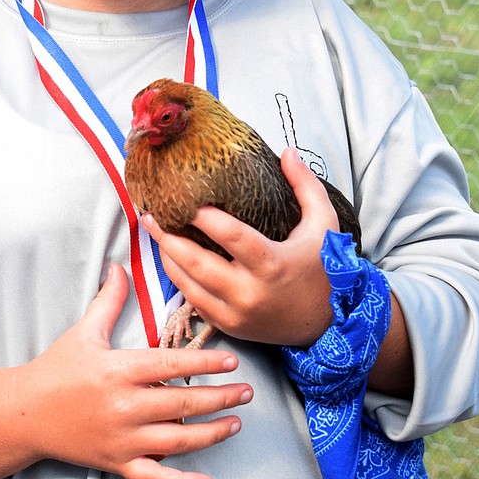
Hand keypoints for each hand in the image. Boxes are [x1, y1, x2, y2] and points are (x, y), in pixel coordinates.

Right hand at [21, 263, 252, 478]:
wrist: (24, 414)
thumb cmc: (56, 369)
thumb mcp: (83, 332)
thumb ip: (108, 301)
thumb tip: (120, 265)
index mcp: (118, 371)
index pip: (171, 366)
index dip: (204, 364)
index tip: (232, 362)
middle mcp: (123, 406)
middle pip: (182, 404)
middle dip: (220, 399)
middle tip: (247, 393)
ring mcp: (122, 439)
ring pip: (177, 441)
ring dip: (211, 434)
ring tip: (235, 423)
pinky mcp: (117, 463)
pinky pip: (155, 477)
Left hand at [142, 148, 335, 347]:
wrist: (328, 324)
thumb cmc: (324, 269)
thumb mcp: (324, 225)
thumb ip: (306, 186)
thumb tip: (288, 152)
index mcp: (272, 265)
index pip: (231, 237)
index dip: (206, 218)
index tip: (188, 200)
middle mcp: (250, 293)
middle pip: (197, 263)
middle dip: (168, 237)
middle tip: (150, 214)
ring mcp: (236, 314)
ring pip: (187, 284)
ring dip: (167, 257)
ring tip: (154, 232)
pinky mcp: (229, 326)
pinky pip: (194, 301)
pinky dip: (179, 279)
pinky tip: (171, 259)